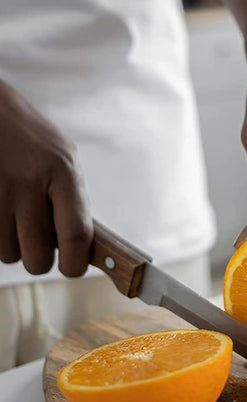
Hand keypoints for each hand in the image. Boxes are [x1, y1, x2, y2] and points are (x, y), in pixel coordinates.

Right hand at [0, 81, 92, 275]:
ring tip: (13, 213)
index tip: (72, 266)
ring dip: (12, 244)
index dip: (76, 263)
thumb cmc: (28, 135)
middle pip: (38, 258)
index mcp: (63, 171)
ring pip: (8, 254)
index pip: (77, 235)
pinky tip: (0, 210)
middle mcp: (30, 183)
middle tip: (37, 240)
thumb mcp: (62, 156)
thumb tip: (84, 247)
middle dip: (38, 258)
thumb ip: (72, 198)